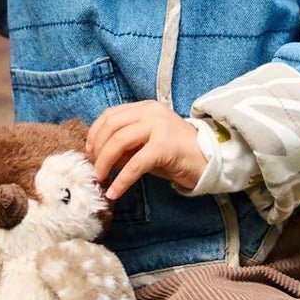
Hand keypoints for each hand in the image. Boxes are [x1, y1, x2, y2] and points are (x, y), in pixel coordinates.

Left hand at [86, 101, 206, 199]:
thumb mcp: (147, 144)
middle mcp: (151, 112)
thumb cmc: (176, 154)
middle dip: (97, 148)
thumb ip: (126, 145)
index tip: (89, 151)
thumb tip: (100, 156)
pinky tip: (115, 192)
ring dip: (105, 162)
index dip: (95, 132)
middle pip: (112, 126)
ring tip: (100, 178)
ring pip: (119, 141)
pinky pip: (135, 164)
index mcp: (145, 108)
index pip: (111, 114)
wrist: (210, 160)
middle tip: (94, 168)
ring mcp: (159, 127)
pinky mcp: (165, 146)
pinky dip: (121, 179)